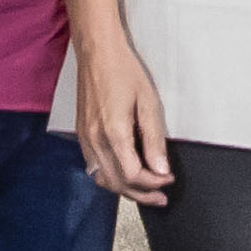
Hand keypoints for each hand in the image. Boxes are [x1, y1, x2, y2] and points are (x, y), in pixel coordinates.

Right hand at [63, 0, 173, 208]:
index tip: (169, 179)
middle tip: (161, 197)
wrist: (97, 53)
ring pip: (103, 179)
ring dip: (124, 189)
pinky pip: (94, 166)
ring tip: (145, 191)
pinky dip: (110, 177)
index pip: (134, 175)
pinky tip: (124, 174)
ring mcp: (85, 138)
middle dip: (141, 194)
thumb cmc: (124, 71)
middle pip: (117, 183)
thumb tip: (161, 170)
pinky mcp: (81, 134)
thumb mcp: (149, 102)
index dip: (154, 183)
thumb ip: (154, 140)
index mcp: (114, 133)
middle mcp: (95, 140)